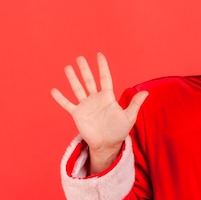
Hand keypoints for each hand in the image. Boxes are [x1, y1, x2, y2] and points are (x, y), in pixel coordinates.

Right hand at [51, 52, 147, 172]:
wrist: (107, 144)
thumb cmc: (119, 131)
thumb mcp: (129, 117)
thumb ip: (135, 104)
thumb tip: (146, 92)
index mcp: (108, 97)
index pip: (105, 78)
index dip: (102, 67)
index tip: (99, 55)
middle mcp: (95, 99)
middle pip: (89, 80)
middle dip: (84, 69)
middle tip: (80, 58)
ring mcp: (86, 106)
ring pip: (78, 89)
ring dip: (72, 78)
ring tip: (68, 67)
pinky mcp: (78, 114)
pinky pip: (67, 104)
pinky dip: (60, 98)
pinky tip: (54, 90)